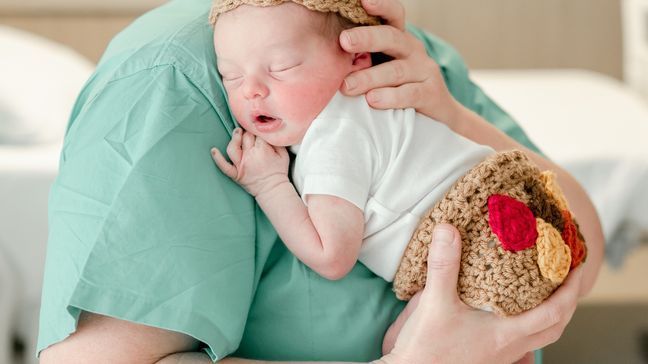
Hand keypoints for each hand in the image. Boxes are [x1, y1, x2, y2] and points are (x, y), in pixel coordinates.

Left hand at [211, 128, 288, 196]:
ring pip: (233, 147)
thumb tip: (268, 131)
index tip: (259, 129)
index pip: (257, 133)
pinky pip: (224, 166)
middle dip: (248, 131)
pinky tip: (213, 151)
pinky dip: (217, 159)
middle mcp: (250, 156)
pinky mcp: (236, 174)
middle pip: (245, 137)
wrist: (273, 189)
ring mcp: (241, 165)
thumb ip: (276, 141)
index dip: (258, 129)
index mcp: (263, 150)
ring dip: (234, 138)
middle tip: (250, 130)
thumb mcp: (283, 154)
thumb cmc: (279, 171)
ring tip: (237, 133)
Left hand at [339, 0, 462, 124]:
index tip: (363, 0)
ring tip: (347, 86)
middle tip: (343, 41)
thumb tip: (320, 56)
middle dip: (366, 38)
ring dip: (369, 77)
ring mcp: (424, 70)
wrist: (436, 114)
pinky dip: (390, 97)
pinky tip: (373, 100)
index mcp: (398, 39)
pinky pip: (410, 93)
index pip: (392, 15)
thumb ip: (359, 60)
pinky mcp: (431, 93)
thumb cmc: (397, 89)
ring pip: (396, 70)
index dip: (381, 6)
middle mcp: (412, 50)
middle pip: (391, 38)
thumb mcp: (380, 69)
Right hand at [380, 224, 581, 363]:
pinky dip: (530, 325)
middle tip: (569, 277)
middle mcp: (509, 347)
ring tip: (548, 292)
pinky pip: (522, 342)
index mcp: (505, 333)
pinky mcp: (488, 358)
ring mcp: (500, 355)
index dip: (571, 288)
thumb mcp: (434, 303)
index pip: (554, 312)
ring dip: (552, 314)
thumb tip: (448, 230)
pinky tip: (514, 314)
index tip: (578, 266)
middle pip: (555, 327)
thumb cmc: (426, 348)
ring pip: (540, 337)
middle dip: (568, 301)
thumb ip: (443, 265)